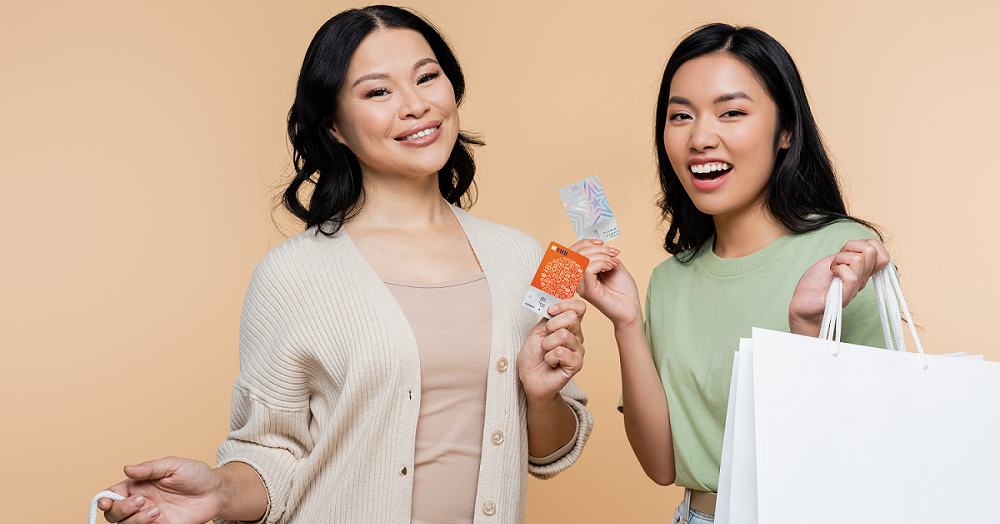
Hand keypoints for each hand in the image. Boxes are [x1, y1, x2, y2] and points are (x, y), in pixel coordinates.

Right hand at [99, 457, 220, 523]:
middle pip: (114, 514)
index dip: (103, 499)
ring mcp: (149, 517)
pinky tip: (159, 518)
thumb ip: (149, 469)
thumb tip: (126, 469)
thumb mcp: (173, 465)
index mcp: (138, 485)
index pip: (111, 495)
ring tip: (156, 510)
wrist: (215, 492)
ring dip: (136, 520)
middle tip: (142, 501)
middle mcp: (140, 503)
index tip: (105, 501)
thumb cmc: (195, 475)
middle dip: (122, 509)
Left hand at [518, 299, 585, 400]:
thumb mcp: (538, 331)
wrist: (530, 379)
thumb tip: (554, 301)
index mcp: (569, 326)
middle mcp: (577, 336)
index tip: (550, 311)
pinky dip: (550, 357)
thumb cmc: (533, 356)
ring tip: (546, 353)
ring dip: (547, 345)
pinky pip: (561, 352)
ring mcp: (578, 350)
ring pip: (563, 335)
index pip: (579, 307)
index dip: (564, 304)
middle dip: (551, 326)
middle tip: (545, 339)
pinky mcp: (577, 364)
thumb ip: (549, 317)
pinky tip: (551, 363)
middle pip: (571, 317)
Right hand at [570, 239, 641, 329]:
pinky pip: (589, 269)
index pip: (572, 253)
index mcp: (581, 274)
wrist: (631, 308)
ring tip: (614, 262)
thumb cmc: (623, 291)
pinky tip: (611, 268)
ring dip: (603, 255)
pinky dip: (602, 263)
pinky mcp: (589, 291)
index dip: (585, 243)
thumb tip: (596, 245)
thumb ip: (601, 255)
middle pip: (576, 254)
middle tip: (613, 254)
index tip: (602, 242)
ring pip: (583, 260)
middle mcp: (578, 280)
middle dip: (598, 248)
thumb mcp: (612, 265)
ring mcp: (582, 286)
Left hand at [789, 238, 889, 336]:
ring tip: (832, 268)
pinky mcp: (843, 297)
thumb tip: (866, 243)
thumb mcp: (837, 260)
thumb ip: (851, 253)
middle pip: (872, 250)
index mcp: (863, 271)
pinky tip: (832, 272)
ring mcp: (854, 288)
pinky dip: (838, 268)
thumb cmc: (816, 281)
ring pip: (859, 259)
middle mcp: (862, 279)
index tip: (849, 250)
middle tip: (838, 259)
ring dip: (840, 258)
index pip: (883, 254)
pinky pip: (851, 276)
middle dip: (851, 246)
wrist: (802, 302)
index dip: (867, 244)